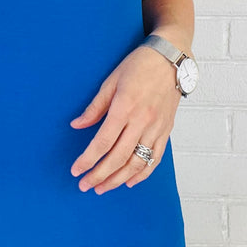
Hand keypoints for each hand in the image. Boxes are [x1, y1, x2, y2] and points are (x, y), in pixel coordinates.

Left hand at [69, 45, 181, 193]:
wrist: (171, 59)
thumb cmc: (139, 65)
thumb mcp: (111, 81)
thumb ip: (95, 107)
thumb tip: (77, 125)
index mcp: (124, 107)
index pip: (103, 142)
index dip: (88, 159)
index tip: (76, 170)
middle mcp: (142, 121)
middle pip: (118, 157)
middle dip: (99, 175)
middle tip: (85, 185)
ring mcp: (156, 128)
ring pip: (137, 162)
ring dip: (118, 179)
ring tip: (102, 187)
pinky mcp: (166, 130)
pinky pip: (155, 158)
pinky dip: (142, 173)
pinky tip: (129, 181)